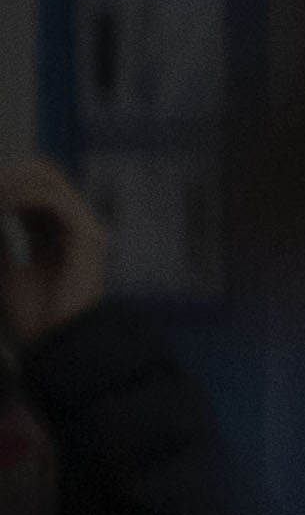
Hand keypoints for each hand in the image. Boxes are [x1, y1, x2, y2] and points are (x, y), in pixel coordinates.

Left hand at [0, 159, 103, 345]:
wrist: (57, 342)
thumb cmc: (35, 314)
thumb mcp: (5, 267)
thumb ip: (0, 238)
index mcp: (55, 231)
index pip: (30, 186)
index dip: (3, 180)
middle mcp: (72, 224)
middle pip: (41, 173)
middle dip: (6, 173)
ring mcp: (83, 229)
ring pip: (46, 178)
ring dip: (10, 181)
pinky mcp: (87, 238)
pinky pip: (52, 201)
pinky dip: (21, 197)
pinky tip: (1, 206)